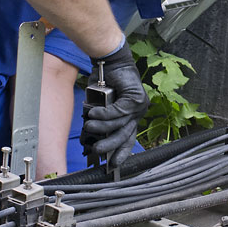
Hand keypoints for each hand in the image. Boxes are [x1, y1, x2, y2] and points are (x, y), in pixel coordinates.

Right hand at [80, 41, 149, 168]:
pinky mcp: (136, 98)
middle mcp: (138, 113)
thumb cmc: (103, 82)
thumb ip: (97, 122)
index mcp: (131, 117)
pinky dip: (104, 113)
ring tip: (88, 125)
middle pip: (125, 135)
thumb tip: (88, 138)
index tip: (113, 165)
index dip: (120, 152)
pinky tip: (93, 113)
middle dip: (109, 145)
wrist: (110, 62)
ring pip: (119, 123)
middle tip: (96, 150)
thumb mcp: (98, 106)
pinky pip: (118, 111)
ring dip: (101, 126)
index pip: (129, 139)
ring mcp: (139, 106)